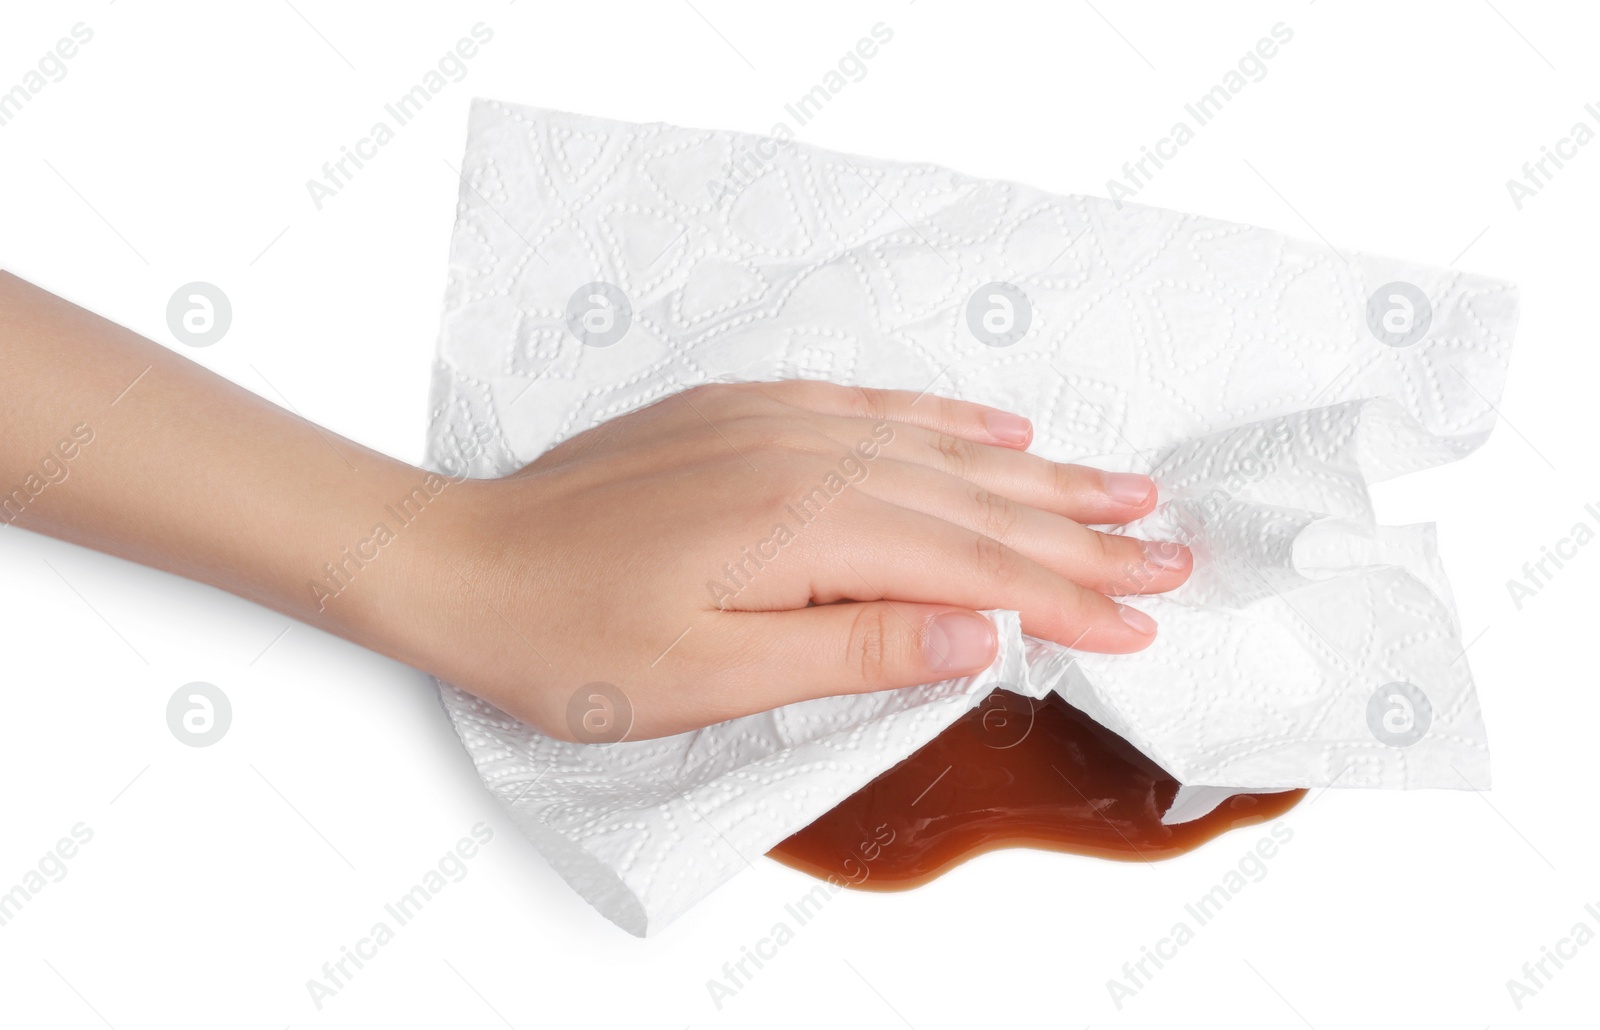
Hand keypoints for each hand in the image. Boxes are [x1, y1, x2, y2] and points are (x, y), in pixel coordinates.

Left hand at [405, 380, 1190, 740]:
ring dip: (1039, 477)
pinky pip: (875, 409)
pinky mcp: (747, 413)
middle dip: (1083, 532)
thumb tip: (982, 635)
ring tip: (1124, 489)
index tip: (1146, 615)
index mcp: (808, 530)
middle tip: (1175, 549)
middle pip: (978, 503)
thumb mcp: (713, 677)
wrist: (457, 560)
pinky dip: (947, 423)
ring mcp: (777, 425)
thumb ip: (857, 648)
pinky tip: (999, 434)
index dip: (1067, 594)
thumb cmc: (570, 642)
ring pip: (941, 451)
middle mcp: (809, 458)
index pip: (974, 568)